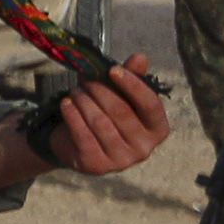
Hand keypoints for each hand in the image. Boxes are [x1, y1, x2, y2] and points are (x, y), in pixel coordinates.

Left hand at [46, 52, 171, 175]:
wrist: (77, 145)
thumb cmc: (106, 116)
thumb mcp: (120, 97)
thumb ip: (132, 78)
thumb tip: (140, 57)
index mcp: (158, 129)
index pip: (150, 105)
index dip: (133, 85)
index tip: (113, 70)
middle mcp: (144, 148)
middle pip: (121, 112)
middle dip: (100, 91)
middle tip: (85, 79)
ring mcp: (121, 160)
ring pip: (100, 122)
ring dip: (84, 101)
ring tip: (75, 91)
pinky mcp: (97, 166)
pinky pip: (83, 135)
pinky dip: (73, 116)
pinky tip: (66, 104)